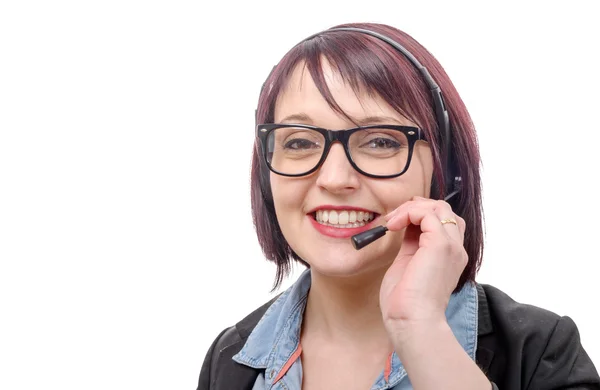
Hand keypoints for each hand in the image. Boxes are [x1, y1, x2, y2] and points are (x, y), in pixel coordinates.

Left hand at [379, 196, 467, 337]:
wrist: (412, 321)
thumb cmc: (405, 303)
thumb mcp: (408, 265)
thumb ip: (411, 244)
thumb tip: (403, 226)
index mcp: (449, 257)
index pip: (443, 222)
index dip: (420, 215)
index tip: (397, 221)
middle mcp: (455, 250)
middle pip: (444, 210)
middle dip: (416, 207)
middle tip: (393, 218)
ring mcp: (451, 246)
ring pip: (439, 207)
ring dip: (411, 208)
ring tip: (392, 221)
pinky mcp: (440, 244)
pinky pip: (427, 213)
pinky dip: (408, 213)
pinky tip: (393, 225)